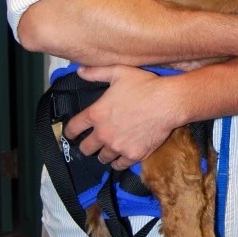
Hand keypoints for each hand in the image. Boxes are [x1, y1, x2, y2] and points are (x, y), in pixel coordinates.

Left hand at [64, 65, 181, 169]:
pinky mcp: (133, 155)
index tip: (72, 133)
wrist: (167, 102)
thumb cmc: (143, 85)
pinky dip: (118, 162)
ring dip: (103, 154)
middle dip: (87, 145)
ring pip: (102, 158)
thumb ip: (96, 72)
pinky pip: (119, 165)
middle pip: (86, 148)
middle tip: (93, 142)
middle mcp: (103, 133)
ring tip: (108, 150)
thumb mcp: (118, 72)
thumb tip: (79, 71)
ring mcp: (118, 147)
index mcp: (96, 114)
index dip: (70, 131)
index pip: (74, 128)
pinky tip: (120, 158)